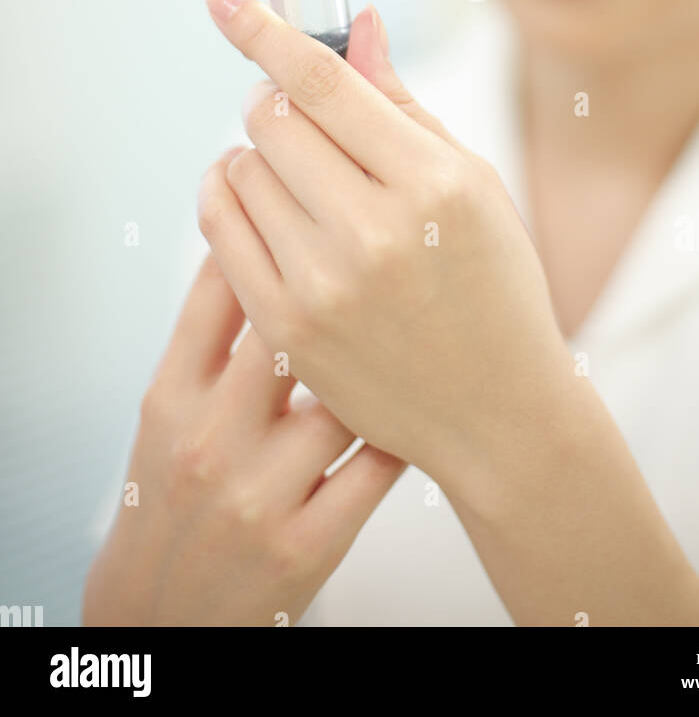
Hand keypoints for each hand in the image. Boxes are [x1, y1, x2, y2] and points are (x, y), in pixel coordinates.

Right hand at [82, 239, 404, 626]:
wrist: (169, 610)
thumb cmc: (178, 486)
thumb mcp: (170, 406)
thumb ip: (212, 328)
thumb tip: (267, 223)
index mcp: (170, 395)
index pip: (219, 286)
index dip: (277, 228)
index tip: (323, 196)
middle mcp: (209, 440)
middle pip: (286, 328)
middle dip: (344, 281)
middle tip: (391, 251)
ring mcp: (258, 495)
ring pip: (342, 396)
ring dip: (386, 354)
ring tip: (417, 318)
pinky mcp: (307, 545)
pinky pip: (376, 466)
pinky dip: (404, 425)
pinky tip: (422, 395)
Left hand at [199, 0, 575, 502]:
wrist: (498, 410)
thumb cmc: (495, 283)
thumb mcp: (474, 183)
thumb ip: (404, 103)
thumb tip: (357, 24)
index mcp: (432, 181)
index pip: (323, 81)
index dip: (263, 30)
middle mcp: (373, 231)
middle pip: (272, 118)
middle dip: (277, 102)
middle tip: (301, 117)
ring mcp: (323, 285)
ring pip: (242, 169)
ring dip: (259, 155)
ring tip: (298, 179)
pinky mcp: (288, 328)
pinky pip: (220, 230)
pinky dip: (231, 198)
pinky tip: (262, 201)